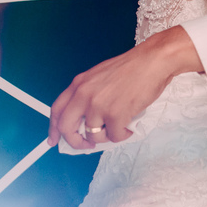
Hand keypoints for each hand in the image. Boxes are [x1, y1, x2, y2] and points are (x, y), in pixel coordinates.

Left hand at [48, 26, 201, 148]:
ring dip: (106, 136)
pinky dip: (122, 134)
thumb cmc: (132, 68)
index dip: (54, 128)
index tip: (54, 139)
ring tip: (118, 127)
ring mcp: (99, 106)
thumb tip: (85, 120)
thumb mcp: (100, 76)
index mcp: (79, 84)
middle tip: (85, 145)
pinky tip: (129, 125)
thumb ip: (88, 95)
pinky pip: (114, 136)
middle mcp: (84, 95)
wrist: (153, 61)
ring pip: (93, 136)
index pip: (57, 110)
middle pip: (67, 128)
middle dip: (74, 142)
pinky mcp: (115, 115)